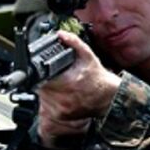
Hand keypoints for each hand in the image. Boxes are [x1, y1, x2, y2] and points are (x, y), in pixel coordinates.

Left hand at [36, 31, 119, 147]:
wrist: (110, 98)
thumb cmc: (98, 78)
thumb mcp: (88, 57)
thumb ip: (74, 43)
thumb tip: (61, 34)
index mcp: (65, 82)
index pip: (39, 77)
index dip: (38, 72)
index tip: (41, 69)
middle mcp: (61, 98)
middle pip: (39, 86)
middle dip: (43, 79)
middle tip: (55, 76)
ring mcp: (60, 109)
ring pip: (41, 97)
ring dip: (46, 90)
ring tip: (59, 85)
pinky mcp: (60, 115)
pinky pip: (46, 107)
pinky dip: (50, 100)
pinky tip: (60, 94)